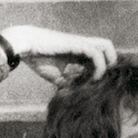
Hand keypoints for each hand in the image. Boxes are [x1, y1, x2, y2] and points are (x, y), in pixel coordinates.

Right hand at [0, 26, 116, 81]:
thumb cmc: (37, 57)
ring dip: (109, 63)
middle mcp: (83, 45)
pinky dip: (99, 66)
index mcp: (79, 51)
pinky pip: (96, 53)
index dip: (105, 67)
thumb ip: (68, 83)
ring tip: (100, 77)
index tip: (101, 82)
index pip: (101, 55)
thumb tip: (76, 95)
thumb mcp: (56, 75)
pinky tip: (93, 77)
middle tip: (105, 77)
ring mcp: (80, 42)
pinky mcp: (76, 43)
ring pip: (107, 46)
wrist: (24, 45)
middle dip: (112, 61)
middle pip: (108, 46)